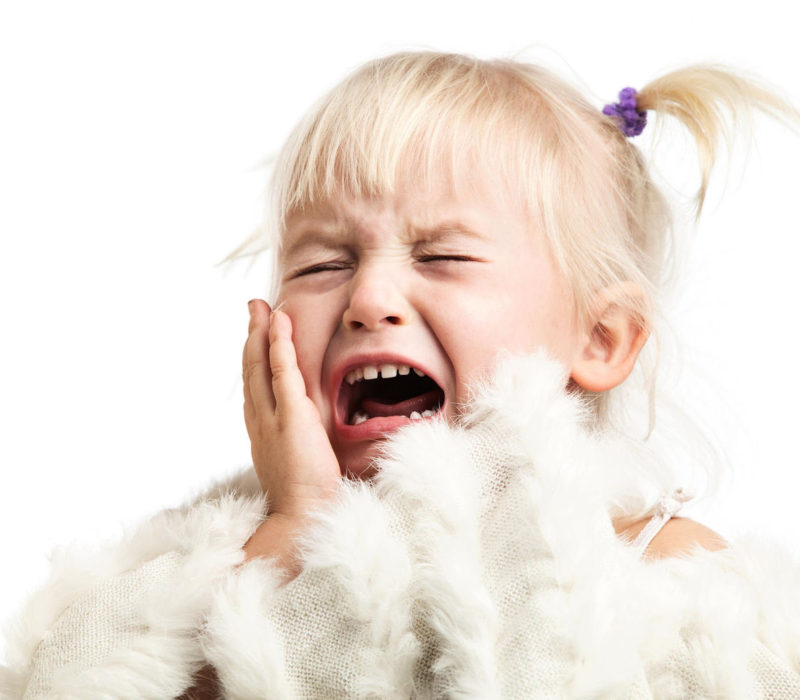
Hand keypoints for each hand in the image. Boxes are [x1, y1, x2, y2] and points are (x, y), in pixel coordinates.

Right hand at [242, 299, 340, 519]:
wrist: (302, 518)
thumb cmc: (305, 497)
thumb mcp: (294, 463)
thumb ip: (295, 442)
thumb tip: (304, 432)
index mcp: (261, 429)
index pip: (254, 384)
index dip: (254, 355)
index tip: (257, 333)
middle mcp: (259, 420)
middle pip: (250, 368)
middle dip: (251, 334)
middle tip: (254, 307)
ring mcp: (271, 418)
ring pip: (259, 365)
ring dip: (260, 331)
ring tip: (261, 306)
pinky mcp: (290, 417)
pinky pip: (282, 373)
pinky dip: (279, 345)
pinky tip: (279, 324)